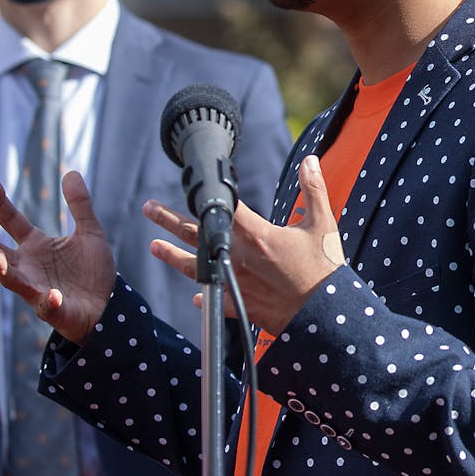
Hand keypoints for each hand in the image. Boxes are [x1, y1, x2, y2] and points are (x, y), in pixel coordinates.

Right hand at [0, 172, 116, 344]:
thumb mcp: (90, 232)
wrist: (108, 306)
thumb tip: (71, 171)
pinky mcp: (53, 310)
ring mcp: (37, 289)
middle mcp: (28, 267)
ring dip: (2, 270)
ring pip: (11, 281)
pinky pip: (46, 306)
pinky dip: (47, 300)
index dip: (0, 204)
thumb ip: (79, 205)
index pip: (11, 222)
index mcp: (36, 246)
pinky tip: (51, 294)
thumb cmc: (93, 271)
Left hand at [145, 154, 345, 334]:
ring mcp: (236, 282)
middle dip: (170, 220)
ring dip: (172, 255)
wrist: (325, 315)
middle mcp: (238, 257)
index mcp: (257, 235)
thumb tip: (309, 160)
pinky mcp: (241, 305)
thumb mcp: (323, 223)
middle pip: (197, 234)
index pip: (225, 208)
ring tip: (153, 246)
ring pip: (196, 267)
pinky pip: (216, 301)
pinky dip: (205, 297)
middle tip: (149, 208)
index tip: (193, 185)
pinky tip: (194, 296)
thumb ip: (313, 189)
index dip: (211, 194)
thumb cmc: (324, 268)